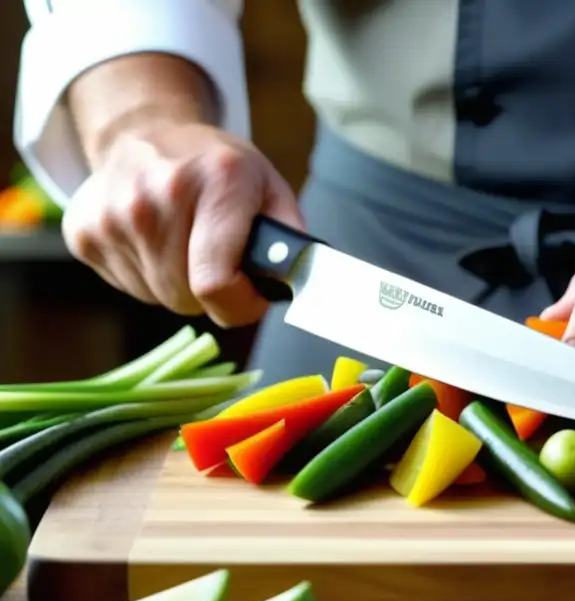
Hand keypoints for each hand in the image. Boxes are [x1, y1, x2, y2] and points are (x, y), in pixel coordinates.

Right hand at [62, 120, 304, 326]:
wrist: (148, 132)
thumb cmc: (221, 171)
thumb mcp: (271, 190)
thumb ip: (292, 242)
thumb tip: (302, 287)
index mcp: (217, 183)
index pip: (216, 284)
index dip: (239, 305)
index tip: (249, 296)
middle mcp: (158, 195)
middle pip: (187, 297)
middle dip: (212, 293)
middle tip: (217, 259)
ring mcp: (113, 214)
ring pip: (158, 296)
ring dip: (178, 285)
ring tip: (185, 244)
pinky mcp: (83, 231)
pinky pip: (128, 288)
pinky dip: (147, 276)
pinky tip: (154, 240)